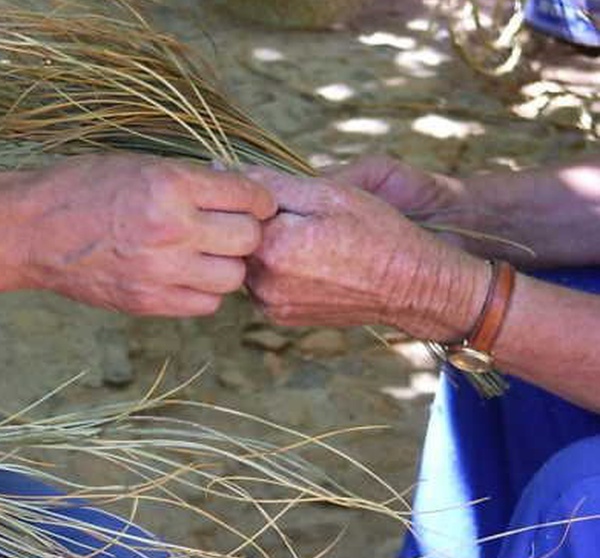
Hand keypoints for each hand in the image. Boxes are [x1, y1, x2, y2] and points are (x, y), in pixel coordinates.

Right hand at [0, 154, 275, 316]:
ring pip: (232, 276)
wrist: (30, 231)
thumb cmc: (81, 188)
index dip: (256, 199)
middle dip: (244, 231)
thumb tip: (242, 195)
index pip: (248, 197)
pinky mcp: (148, 302)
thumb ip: (190, 182)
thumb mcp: (139, 165)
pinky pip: (205, 304)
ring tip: (203, 252)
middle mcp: (172, 229)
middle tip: (226, 226)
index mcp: (170, 185)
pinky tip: (184, 274)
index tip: (249, 202)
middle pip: (248, 239)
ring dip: (225, 264)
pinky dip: (203, 290)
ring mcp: (161, 271)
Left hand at [244, 167, 488, 341]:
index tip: (284, 196)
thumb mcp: (328, 194)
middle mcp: (264, 284)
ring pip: (250, 262)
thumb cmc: (376, 232)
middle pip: (239, 239)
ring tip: (309, 241)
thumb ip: (270, 182)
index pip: (237, 211)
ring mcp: (270, 306)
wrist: (410, 286)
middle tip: (302, 219)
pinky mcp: (280, 317)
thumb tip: (221, 167)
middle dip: (262, 223)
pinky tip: (308, 262)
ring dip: (268, 246)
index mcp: (273, 248)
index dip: (257, 197)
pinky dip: (276, 269)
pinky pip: (262, 284)